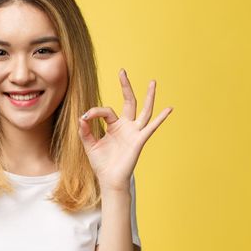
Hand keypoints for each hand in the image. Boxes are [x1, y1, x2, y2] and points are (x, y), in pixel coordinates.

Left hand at [78, 68, 172, 191]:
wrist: (109, 179)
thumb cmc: (101, 163)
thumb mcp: (89, 145)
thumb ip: (85, 131)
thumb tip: (81, 117)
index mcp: (114, 126)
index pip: (106, 111)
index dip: (94, 112)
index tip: (84, 118)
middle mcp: (126, 126)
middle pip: (129, 101)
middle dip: (126, 86)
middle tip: (122, 71)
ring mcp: (134, 132)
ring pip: (143, 110)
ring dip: (148, 96)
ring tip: (152, 82)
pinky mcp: (139, 140)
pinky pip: (151, 127)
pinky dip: (161, 118)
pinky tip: (169, 109)